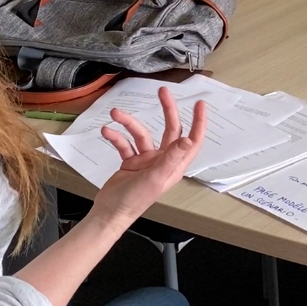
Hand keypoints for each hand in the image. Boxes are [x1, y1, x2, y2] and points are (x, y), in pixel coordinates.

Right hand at [94, 88, 206, 225]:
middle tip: (162, 92)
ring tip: (116, 114)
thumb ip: (171, 157)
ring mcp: (146, 161)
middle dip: (167, 110)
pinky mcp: (131, 162)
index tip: (199, 104)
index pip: (192, 140)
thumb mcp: (155, 178)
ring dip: (128, 123)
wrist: (110, 213)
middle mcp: (163, 161)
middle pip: (170, 130)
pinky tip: (107, 131)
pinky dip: (116, 137)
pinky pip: (125, 144)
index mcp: (174, 165)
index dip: (198, 123)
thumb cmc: (135, 201)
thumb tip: (188, 139)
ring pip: (141, 134)